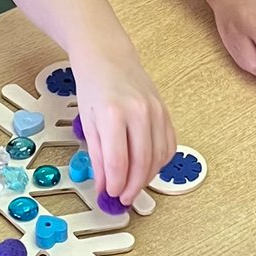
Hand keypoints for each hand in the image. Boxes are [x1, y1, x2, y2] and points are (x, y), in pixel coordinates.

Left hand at [70, 54, 175, 205]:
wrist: (108, 57)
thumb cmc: (94, 86)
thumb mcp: (87, 122)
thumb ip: (97, 155)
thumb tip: (104, 184)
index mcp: (113, 113)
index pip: (118, 160)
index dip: (115, 184)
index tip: (111, 194)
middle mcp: (139, 111)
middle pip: (142, 161)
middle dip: (133, 186)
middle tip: (124, 198)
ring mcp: (156, 111)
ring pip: (158, 156)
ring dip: (147, 177)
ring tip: (134, 186)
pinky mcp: (165, 112)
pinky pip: (169, 145)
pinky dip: (160, 162)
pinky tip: (148, 168)